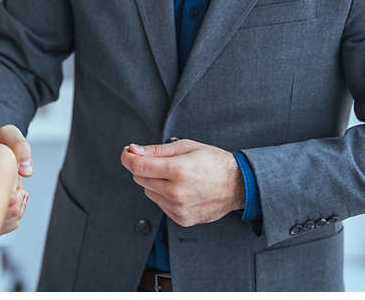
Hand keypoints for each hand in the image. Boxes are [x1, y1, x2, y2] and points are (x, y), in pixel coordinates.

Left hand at [120, 138, 244, 227]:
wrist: (238, 185)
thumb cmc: (214, 162)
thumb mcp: (185, 146)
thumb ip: (156, 150)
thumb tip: (133, 150)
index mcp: (177, 171)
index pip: (137, 166)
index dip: (127, 157)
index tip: (127, 152)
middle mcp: (176, 192)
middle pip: (140, 179)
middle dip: (145, 168)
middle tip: (161, 162)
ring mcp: (179, 208)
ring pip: (148, 192)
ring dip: (155, 183)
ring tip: (176, 176)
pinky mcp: (182, 219)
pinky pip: (160, 205)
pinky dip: (164, 196)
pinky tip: (181, 189)